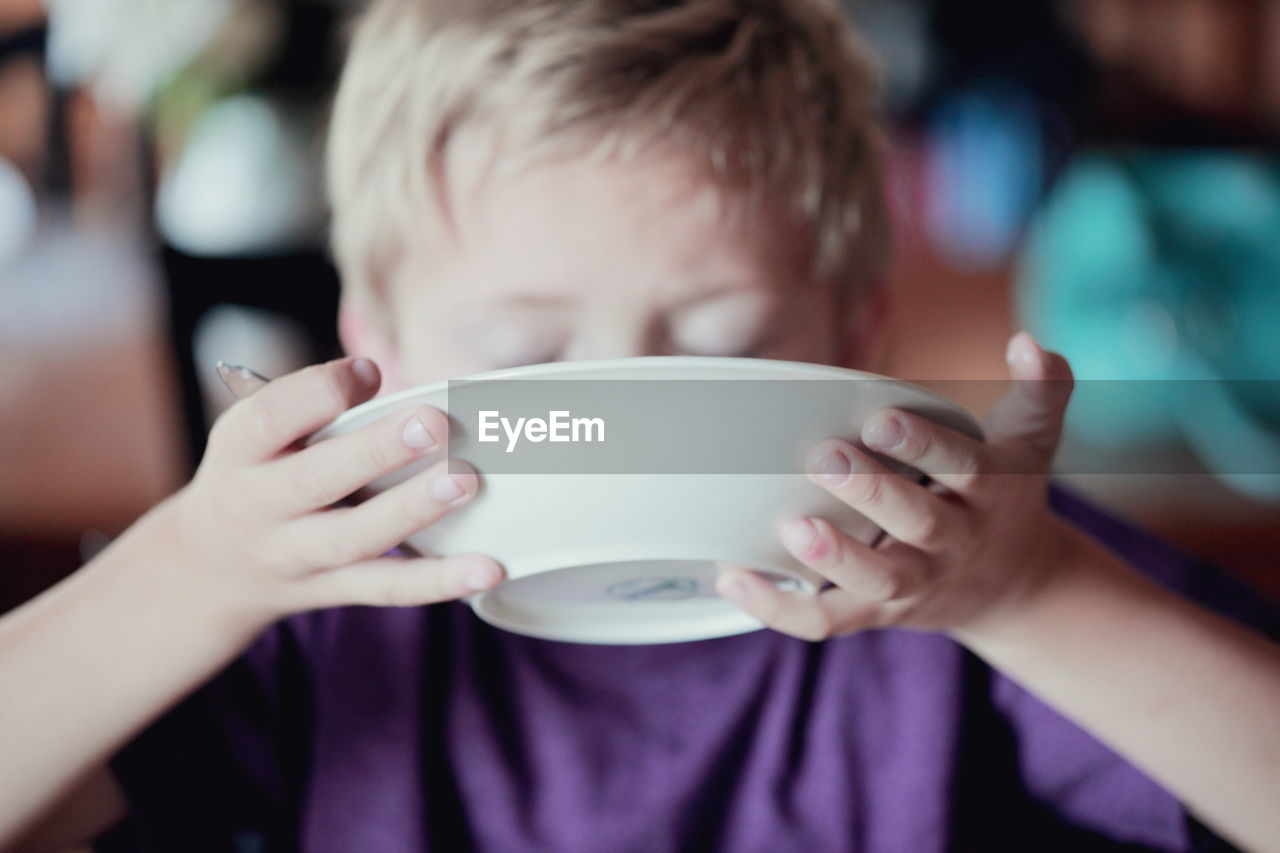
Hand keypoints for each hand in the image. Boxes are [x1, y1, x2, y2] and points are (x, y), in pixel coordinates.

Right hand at [142, 357, 502, 628]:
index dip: (320, 392)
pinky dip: (440, 581)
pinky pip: (388, 588)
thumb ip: (310, 403)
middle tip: (434, 423)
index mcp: (241, 450)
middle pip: (316, 480)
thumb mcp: (257, 431)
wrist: (210, 568)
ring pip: (356, 538)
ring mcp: (296, 556)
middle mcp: (261, 506)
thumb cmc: (256, 473)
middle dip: (376, 451)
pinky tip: (488, 569)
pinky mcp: (333, 591)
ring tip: (466, 481)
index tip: (369, 370)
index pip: (270, 418)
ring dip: (414, 509)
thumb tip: (377, 375)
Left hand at [716, 332, 1077, 639]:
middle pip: (917, 523)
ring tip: (790, 526)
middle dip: (871, 492)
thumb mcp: (1032, 440)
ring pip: (876, 582)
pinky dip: (779, 608)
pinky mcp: (878, 614)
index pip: (959, 466)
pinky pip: (828, 621)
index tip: (881, 419)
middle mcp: (954, 541)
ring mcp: (915, 585)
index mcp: (988, 491)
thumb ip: (1040, 389)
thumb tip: (1027, 340)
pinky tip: (731, 577)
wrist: (1015, 587)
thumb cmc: (1006, 495)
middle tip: (823, 456)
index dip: (922, 446)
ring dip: (834, 557)